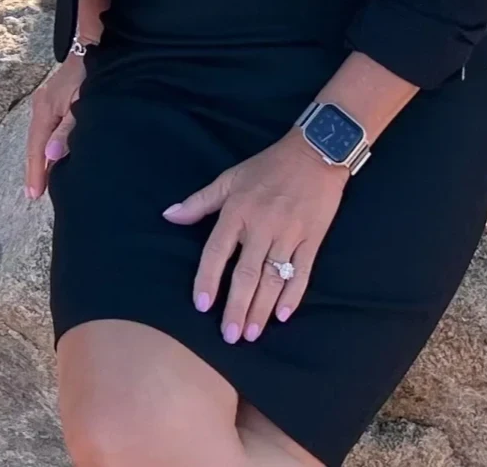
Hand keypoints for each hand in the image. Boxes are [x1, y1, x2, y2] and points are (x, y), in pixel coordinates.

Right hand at [24, 52, 86, 199]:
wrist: (99, 44)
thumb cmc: (92, 73)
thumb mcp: (82, 104)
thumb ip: (68, 130)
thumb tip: (51, 156)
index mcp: (45, 108)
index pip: (36, 147)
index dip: (36, 172)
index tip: (34, 195)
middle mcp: (42, 105)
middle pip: (36, 143)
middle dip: (37, 168)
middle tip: (37, 194)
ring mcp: (49, 100)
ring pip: (43, 136)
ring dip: (44, 157)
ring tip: (44, 180)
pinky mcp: (58, 98)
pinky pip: (50, 127)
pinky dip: (50, 143)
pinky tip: (54, 154)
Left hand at [163, 131, 347, 342]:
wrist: (317, 151)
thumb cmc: (269, 166)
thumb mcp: (230, 177)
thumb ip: (200, 201)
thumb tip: (168, 216)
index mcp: (238, 210)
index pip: (218, 251)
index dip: (208, 279)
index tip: (202, 306)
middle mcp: (262, 225)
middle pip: (246, 273)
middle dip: (237, 306)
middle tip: (230, 336)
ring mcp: (289, 233)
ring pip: (272, 278)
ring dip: (261, 308)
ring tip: (251, 333)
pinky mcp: (312, 238)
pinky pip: (302, 272)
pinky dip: (293, 295)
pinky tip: (283, 315)